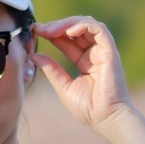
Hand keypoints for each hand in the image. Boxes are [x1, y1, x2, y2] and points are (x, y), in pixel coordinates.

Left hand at [31, 17, 135, 138]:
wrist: (106, 119)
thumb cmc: (88, 109)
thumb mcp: (63, 87)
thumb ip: (51, 70)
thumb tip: (33, 55)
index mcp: (84, 62)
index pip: (67, 40)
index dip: (51, 33)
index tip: (35, 32)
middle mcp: (94, 54)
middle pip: (76, 29)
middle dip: (56, 26)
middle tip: (39, 28)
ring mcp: (103, 52)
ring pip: (87, 24)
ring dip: (67, 23)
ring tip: (50, 30)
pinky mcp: (110, 52)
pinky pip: (99, 30)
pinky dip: (84, 26)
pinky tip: (69, 31)